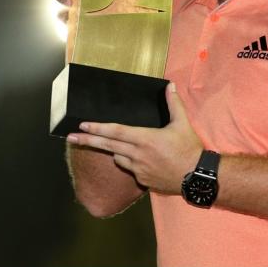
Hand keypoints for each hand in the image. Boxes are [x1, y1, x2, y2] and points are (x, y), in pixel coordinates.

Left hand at [67, 83, 202, 194]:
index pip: (115, 132)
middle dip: (87, 140)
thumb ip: (174, 103)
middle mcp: (138, 155)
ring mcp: (138, 169)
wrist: (196, 177)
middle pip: (107, 146)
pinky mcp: (142, 181)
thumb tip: (170, 85)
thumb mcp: (182, 124)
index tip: (82, 125)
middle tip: (71, 137)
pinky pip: (129, 168)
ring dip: (113, 150)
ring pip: (118, 157)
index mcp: (145, 139)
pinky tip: (138, 159)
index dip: (97, 128)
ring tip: (114, 145)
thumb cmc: (189, 149)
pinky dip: (128, 162)